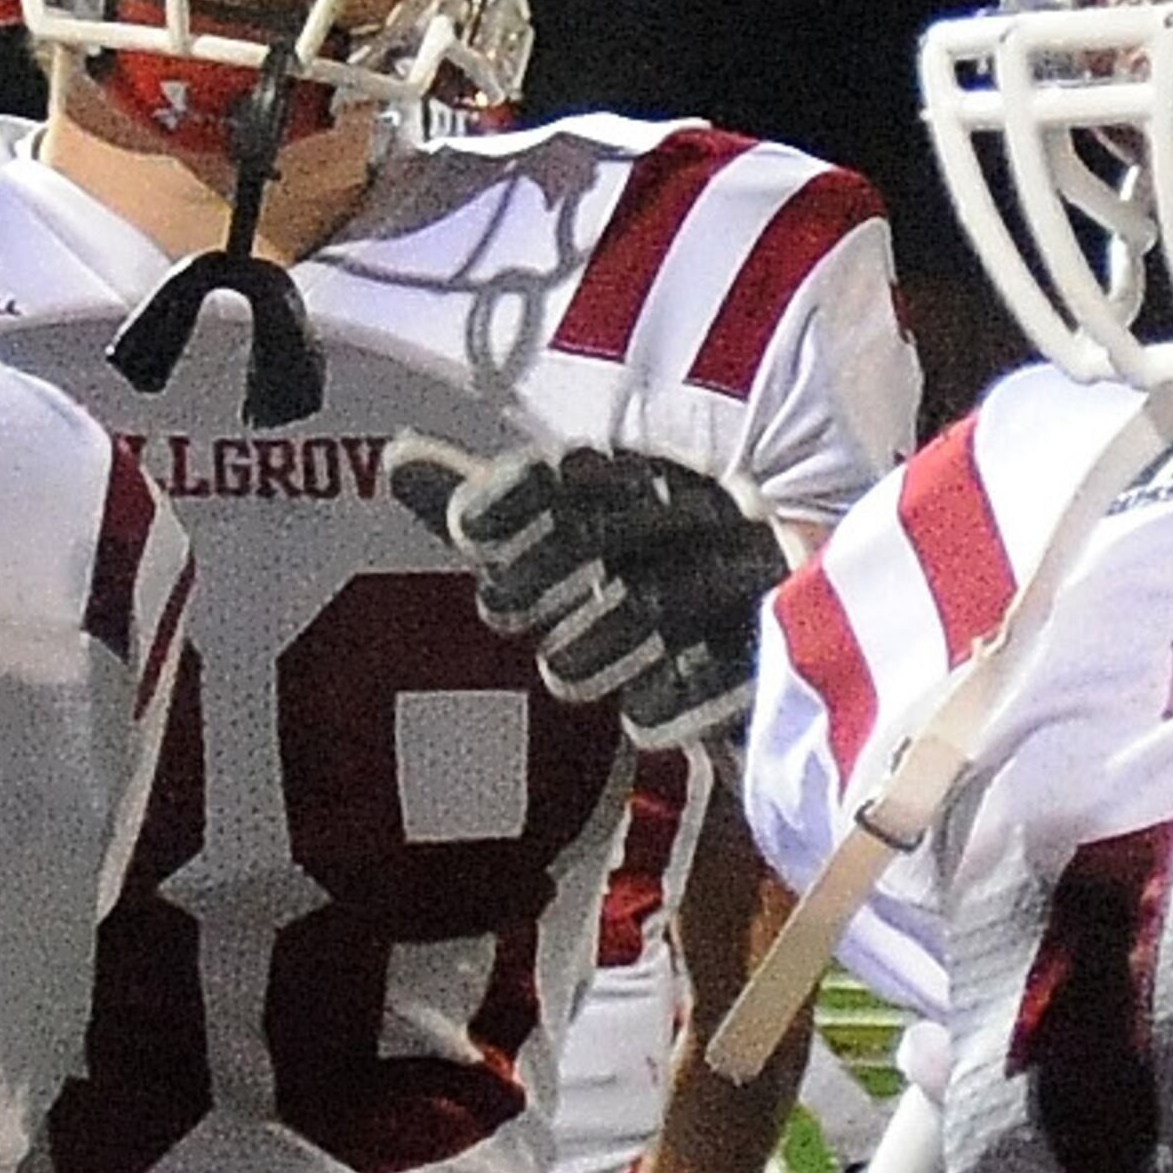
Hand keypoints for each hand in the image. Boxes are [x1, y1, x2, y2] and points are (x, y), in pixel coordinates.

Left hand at [387, 437, 777, 747]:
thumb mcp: (571, 534)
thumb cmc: (649, 573)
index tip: (464, 530)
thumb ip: (490, 502)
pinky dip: (662, 704)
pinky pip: (707, 679)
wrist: (774, 637)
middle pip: (611, 533)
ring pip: (652, 605)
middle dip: (541, 573)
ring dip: (589, 648)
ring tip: (560, 671)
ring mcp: (749, 574)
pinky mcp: (777, 643)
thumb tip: (396, 457)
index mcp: (657, 474)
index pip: (581, 468)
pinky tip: (639, 715)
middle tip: (497, 611)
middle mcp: (710, 510)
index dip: (518, 492)